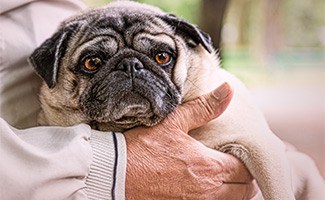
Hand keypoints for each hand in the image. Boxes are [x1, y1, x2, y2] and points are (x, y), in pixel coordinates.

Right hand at [124, 83, 257, 199]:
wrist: (115, 173)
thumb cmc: (143, 147)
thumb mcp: (174, 122)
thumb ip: (205, 108)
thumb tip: (228, 91)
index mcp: (209, 166)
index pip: (245, 169)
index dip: (246, 161)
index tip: (238, 153)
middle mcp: (207, 191)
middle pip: (244, 191)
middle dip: (244, 178)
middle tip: (236, 166)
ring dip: (233, 191)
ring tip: (225, 178)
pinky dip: (216, 199)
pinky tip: (205, 188)